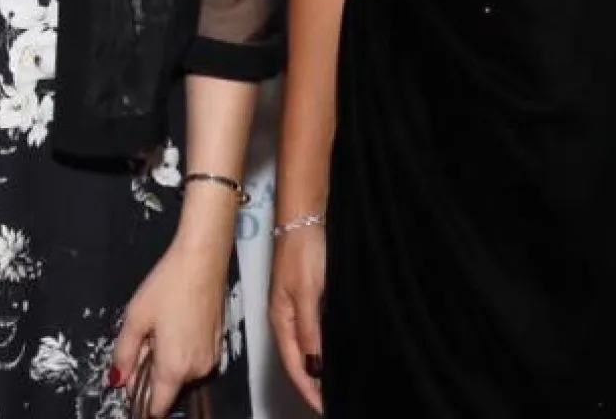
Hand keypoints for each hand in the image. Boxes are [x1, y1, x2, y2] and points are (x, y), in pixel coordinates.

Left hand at [110, 239, 225, 416]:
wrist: (203, 256)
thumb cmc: (169, 284)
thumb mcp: (136, 317)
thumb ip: (124, 353)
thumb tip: (117, 379)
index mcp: (174, 368)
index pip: (157, 407)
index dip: (139, 396)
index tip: (132, 373)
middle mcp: (197, 369)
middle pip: (168, 387)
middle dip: (152, 369)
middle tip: (146, 336)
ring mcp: (211, 355)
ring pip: (182, 371)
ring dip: (168, 358)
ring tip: (162, 325)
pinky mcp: (219, 340)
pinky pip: (195, 357)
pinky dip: (183, 348)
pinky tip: (178, 320)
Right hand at [269, 226, 326, 413]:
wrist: (304, 215)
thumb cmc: (304, 251)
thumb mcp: (309, 292)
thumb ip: (310, 330)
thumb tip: (314, 368)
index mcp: (282, 319)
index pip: (295, 366)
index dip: (309, 390)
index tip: (324, 409)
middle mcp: (286, 317)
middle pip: (298, 361)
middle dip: (312, 385)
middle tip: (331, 403)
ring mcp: (295, 307)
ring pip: (306, 347)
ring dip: (317, 369)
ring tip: (334, 386)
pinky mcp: (306, 296)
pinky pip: (312, 332)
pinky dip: (321, 348)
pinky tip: (333, 352)